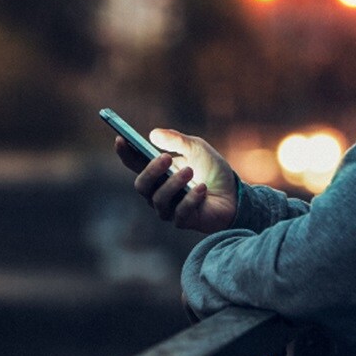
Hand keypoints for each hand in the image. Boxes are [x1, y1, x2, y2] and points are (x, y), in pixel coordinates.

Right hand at [114, 128, 237, 233]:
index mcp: (157, 172)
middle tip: (167, 158)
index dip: (125, 153)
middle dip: (152, 171)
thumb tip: (153, 134)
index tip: (121, 139)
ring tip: (191, 171)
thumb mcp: (197, 148)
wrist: (234, 193)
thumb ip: (177, 141)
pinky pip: (179, 213)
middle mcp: (157, 192)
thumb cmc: (212, 170)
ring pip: (158, 200)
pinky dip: (190, 199)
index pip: (134, 164)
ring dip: (174, 184)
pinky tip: (202, 188)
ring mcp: (168, 208)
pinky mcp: (182, 221)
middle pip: (141, 185)